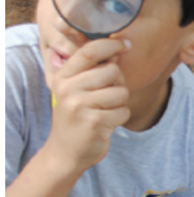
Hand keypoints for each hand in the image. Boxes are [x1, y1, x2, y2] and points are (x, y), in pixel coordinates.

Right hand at [48, 38, 130, 171]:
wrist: (65, 153)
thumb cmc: (76, 117)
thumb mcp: (75, 91)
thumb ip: (92, 71)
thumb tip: (118, 49)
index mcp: (63, 76)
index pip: (90, 51)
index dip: (112, 44)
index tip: (126, 44)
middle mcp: (69, 89)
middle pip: (112, 71)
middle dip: (118, 82)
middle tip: (108, 96)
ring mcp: (80, 105)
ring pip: (121, 92)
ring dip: (120, 102)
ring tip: (105, 110)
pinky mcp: (94, 122)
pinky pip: (124, 111)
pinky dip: (120, 117)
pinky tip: (106, 123)